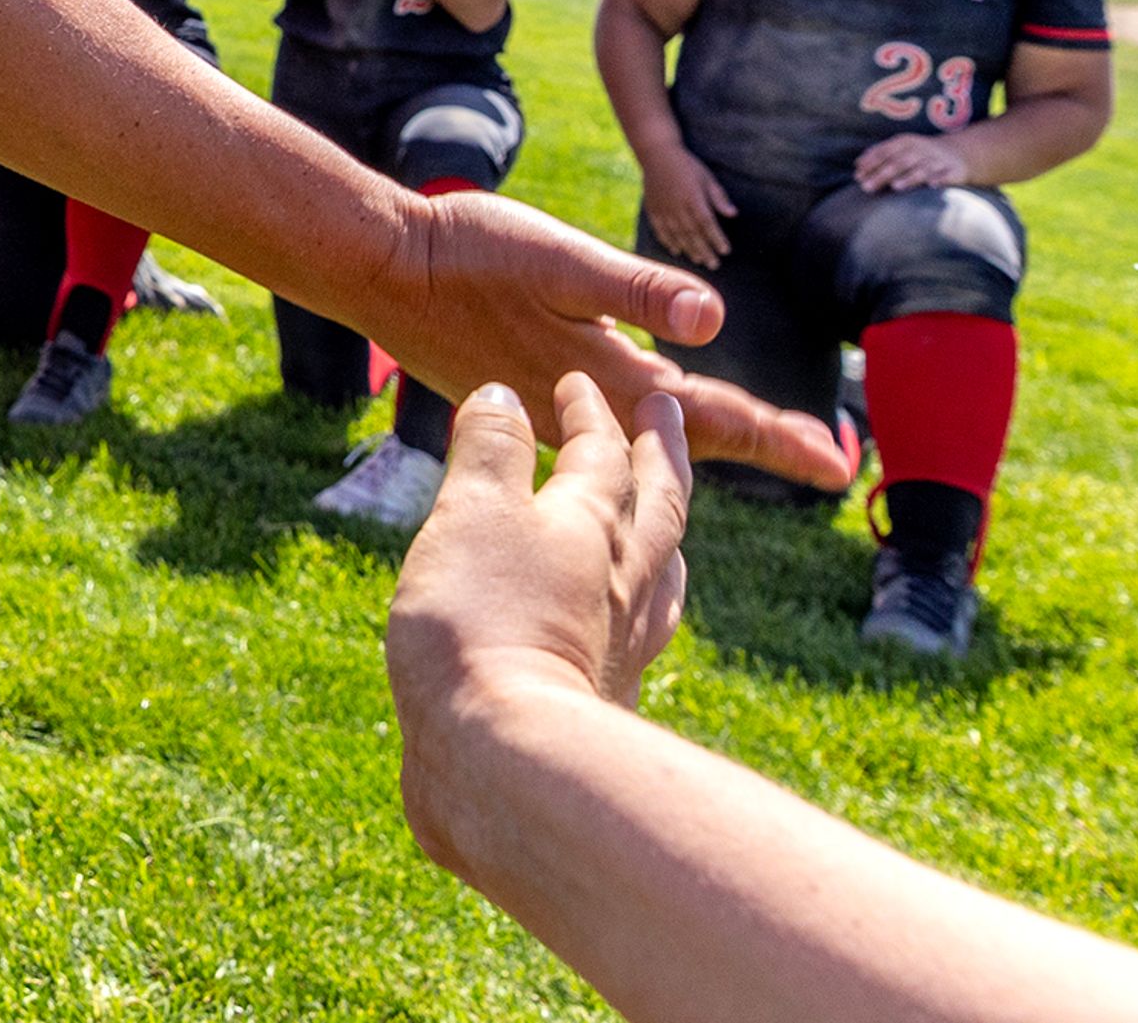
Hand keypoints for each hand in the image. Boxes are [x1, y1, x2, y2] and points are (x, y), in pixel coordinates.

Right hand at [374, 187, 854, 489]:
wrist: (378, 268)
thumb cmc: (470, 251)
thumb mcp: (559, 258)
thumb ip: (636, 291)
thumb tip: (716, 321)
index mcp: (605, 379)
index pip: (711, 421)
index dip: (778, 439)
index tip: (842, 464)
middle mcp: (581, 410)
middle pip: (689, 442)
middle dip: (759, 443)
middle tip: (825, 457)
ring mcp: (546, 410)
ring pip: (643, 444)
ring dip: (704, 443)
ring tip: (755, 440)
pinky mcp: (515, 400)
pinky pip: (600, 437)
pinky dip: (643, 437)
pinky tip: (643, 429)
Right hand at [388, 376, 691, 865]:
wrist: (506, 754)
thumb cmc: (481, 618)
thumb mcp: (472, 512)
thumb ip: (490, 451)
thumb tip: (503, 395)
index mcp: (593, 522)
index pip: (604, 450)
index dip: (593, 412)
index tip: (583, 382)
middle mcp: (626, 579)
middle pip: (659, 504)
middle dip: (660, 453)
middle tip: (666, 415)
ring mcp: (626, 645)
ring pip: (662, 573)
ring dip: (663, 533)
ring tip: (661, 521)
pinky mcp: (608, 702)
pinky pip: (639, 634)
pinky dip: (635, 608)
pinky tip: (618, 627)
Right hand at [636, 143, 735, 267]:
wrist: (656, 153)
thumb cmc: (687, 164)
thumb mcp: (706, 177)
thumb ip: (718, 197)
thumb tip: (733, 215)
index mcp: (692, 197)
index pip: (707, 224)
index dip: (716, 239)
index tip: (726, 251)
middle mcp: (677, 206)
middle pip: (692, 233)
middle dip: (704, 250)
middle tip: (714, 264)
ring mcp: (662, 209)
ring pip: (676, 234)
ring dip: (688, 249)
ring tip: (698, 260)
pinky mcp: (652, 208)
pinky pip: (660, 229)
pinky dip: (668, 242)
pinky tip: (676, 251)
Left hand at [853, 132, 974, 192]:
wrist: (958, 154)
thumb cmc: (920, 154)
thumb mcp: (901, 149)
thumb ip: (880, 156)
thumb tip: (857, 167)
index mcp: (906, 142)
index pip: (885, 151)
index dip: (871, 162)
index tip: (857, 176)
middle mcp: (922, 149)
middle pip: (900, 162)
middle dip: (882, 174)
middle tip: (866, 187)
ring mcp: (938, 160)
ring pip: (922, 169)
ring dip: (909, 177)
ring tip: (896, 186)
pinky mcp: (954, 171)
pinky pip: (947, 175)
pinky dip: (940, 179)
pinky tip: (932, 186)